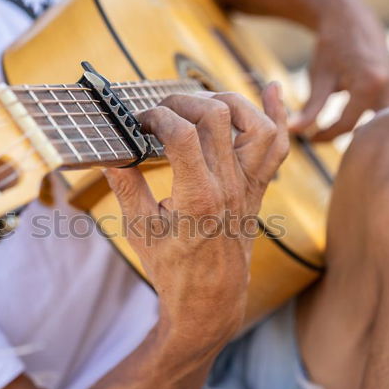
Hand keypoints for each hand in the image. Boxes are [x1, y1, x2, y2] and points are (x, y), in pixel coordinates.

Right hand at [104, 84, 288, 346]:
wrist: (211, 300)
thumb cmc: (173, 269)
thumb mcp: (139, 231)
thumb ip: (126, 187)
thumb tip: (110, 153)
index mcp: (197, 198)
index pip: (181, 133)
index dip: (156, 117)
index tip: (139, 123)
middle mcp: (229, 186)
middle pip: (216, 116)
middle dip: (182, 102)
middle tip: (160, 113)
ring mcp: (248, 186)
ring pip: (256, 125)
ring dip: (229, 101)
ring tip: (201, 103)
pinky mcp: (257, 188)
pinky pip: (277, 146)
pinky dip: (278, 114)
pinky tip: (270, 88)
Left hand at [290, 0, 388, 141]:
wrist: (353, 23)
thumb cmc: (331, 51)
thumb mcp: (319, 78)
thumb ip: (310, 109)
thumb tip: (293, 132)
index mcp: (369, 83)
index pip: (347, 126)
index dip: (325, 137)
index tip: (311, 139)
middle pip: (383, 132)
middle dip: (364, 146)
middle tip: (344, 152)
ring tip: (370, 149)